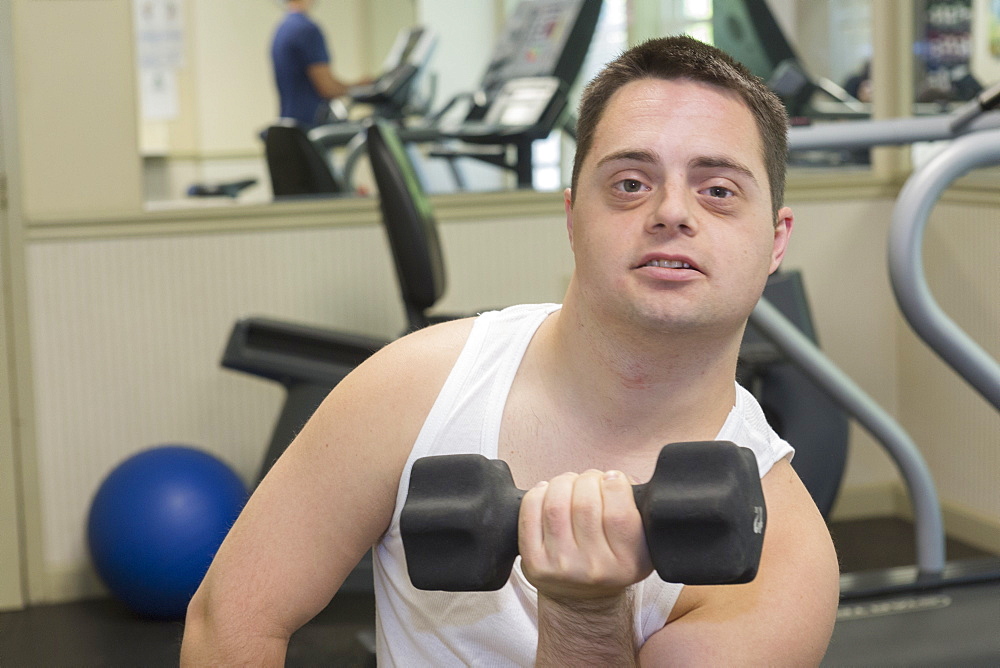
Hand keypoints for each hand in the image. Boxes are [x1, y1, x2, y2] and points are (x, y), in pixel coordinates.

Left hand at [518, 469, 653, 600]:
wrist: (583, 601)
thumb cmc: (610, 561)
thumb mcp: (641, 545)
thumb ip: (639, 512)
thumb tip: (616, 478)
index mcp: (627, 563)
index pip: (619, 513)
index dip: (615, 484)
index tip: (613, 478)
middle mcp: (594, 568)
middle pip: (585, 503)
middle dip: (588, 479)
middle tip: (591, 480)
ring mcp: (561, 566)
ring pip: (556, 504)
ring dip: (564, 482)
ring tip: (571, 484)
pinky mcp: (534, 562)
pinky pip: (530, 512)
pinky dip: (538, 493)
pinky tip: (549, 493)